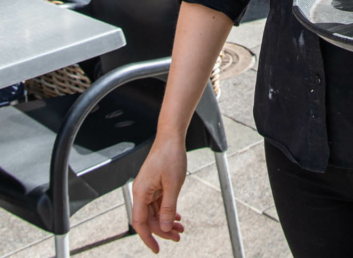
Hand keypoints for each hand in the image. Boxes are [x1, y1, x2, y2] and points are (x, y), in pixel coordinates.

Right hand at [131, 136, 186, 252]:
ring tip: (181, 230)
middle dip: (163, 231)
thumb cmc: (171, 157)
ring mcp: (148, 189)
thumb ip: (169, 207)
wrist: (171, 138)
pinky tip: (177, 218)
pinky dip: (168, 211)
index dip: (147, 237)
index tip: (157, 249)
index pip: (140, 222)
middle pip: (149, 219)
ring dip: (167, 222)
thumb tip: (165, 228)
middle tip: (178, 237)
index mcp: (141, 193)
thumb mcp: (173, 184)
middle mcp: (141, 193)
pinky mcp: (155, 185)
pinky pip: (159, 204)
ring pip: (155, 212)